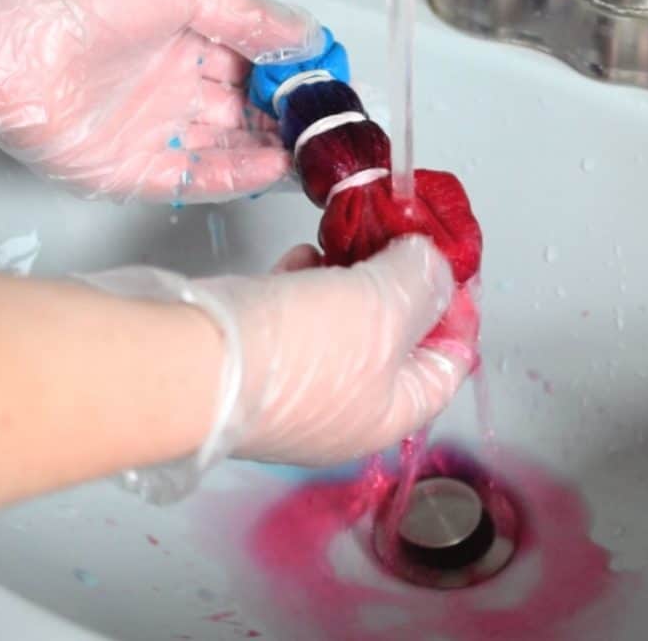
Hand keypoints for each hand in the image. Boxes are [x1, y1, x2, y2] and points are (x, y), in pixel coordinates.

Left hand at [0, 0, 321, 201]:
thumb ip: (247, 14)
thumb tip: (305, 34)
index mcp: (181, 33)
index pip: (254, 59)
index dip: (292, 72)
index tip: (329, 82)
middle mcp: (170, 82)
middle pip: (246, 106)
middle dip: (287, 117)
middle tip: (326, 126)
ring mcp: (153, 127)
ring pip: (227, 144)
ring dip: (270, 149)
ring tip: (310, 152)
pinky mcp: (132, 170)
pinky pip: (195, 177)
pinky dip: (234, 175)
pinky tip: (270, 168)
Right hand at [82, 235, 477, 498]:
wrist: (188, 361)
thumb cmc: (302, 349)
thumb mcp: (387, 308)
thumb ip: (424, 281)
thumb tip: (434, 266)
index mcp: (388, 415)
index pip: (448, 364)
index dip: (458, 308)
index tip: (452, 259)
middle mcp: (344, 410)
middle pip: (394, 340)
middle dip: (401, 283)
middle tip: (403, 234)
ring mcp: (294, 386)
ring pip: (342, 322)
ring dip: (353, 276)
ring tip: (355, 233)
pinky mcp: (253, 358)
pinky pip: (294, 316)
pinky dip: (306, 282)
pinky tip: (302, 254)